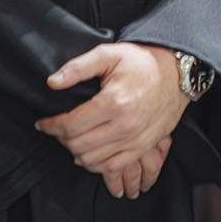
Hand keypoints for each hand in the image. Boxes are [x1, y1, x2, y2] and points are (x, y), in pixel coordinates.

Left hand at [36, 42, 191, 197]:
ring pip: (92, 161)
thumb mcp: (109, 54)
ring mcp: (135, 139)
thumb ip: (78, 67)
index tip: (43, 123)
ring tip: (72, 140)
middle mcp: (125, 125)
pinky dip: (96, 164)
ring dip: (76, 153)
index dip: (50, 126)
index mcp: (114, 102)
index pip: (70, 125)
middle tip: (57, 129)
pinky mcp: (143, 147)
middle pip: (78, 145)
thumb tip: (52, 83)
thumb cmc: (144, 62)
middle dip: (61, 139)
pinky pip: (112, 167)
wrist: (178, 74)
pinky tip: (90, 153)